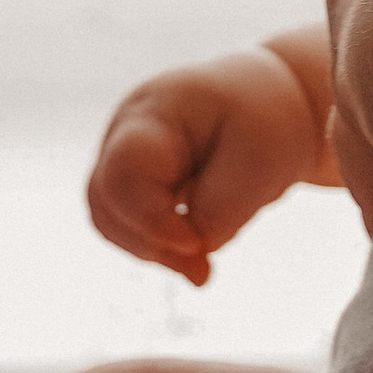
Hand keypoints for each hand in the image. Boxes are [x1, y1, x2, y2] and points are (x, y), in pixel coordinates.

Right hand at [88, 48, 331, 286]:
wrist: (266, 102)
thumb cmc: (266, 124)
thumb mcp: (262, 165)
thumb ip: (221, 211)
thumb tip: (191, 248)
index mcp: (158, 108)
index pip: (126, 169)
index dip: (150, 217)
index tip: (197, 243)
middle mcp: (126, 126)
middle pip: (106, 198)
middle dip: (151, 242)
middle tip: (203, 270)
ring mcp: (119, 150)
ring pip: (108, 217)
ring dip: (151, 249)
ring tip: (200, 267)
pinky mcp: (128, 176)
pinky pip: (123, 222)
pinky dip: (154, 244)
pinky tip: (192, 254)